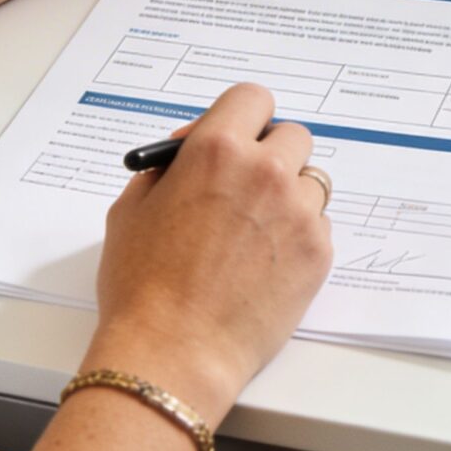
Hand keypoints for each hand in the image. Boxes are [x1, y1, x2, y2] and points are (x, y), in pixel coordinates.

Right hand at [86, 83, 334, 418]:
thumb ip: (167, 171)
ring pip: (311, 181)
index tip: (231, 138)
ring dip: (288, 195)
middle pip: (292, 136)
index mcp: (217, 150)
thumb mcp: (131, 211)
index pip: (252, 98)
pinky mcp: (319, 252)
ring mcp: (299, 212)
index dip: (241, 117)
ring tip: (254, 232)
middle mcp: (266, 172)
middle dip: (270, 154)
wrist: (173, 352)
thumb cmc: (142, 287)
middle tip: (245, 186)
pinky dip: (298, 235)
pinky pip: (318, 224)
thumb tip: (186, 157)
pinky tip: (265, 262)